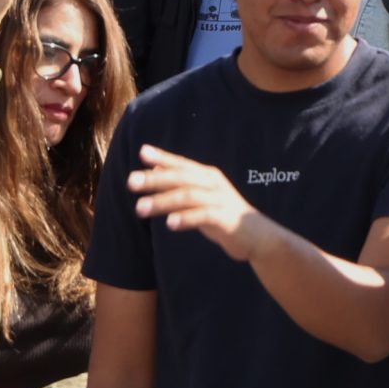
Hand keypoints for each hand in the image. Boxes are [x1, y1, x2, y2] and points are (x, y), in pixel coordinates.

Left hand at [129, 144, 269, 260]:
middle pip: (181, 178)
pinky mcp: (225, 219)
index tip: (142, 152)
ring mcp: (220, 200)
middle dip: (155, 179)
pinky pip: (203, 216)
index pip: (181, 164)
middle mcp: (213, 184)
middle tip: (131, 182)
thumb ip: (180, 185)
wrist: (257, 235)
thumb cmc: (223, 214)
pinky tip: (169, 224)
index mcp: (207, 176)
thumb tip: (154, 170)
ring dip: (163, 201)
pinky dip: (186, 218)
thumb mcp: (201, 197)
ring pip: (188, 196)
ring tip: (140, 208)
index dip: (163, 157)